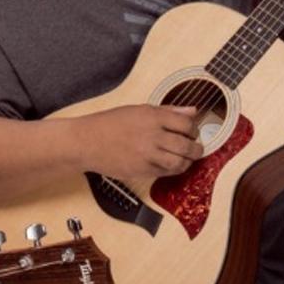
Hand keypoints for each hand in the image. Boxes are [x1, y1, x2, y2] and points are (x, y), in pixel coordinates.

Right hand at [75, 104, 202, 180]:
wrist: (86, 142)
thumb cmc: (109, 123)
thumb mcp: (138, 109)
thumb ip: (167, 111)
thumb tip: (191, 111)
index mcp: (152, 117)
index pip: (187, 124)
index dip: (194, 130)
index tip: (192, 132)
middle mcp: (152, 135)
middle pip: (187, 145)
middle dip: (196, 149)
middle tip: (196, 148)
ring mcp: (147, 155)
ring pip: (180, 163)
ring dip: (187, 162)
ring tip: (186, 159)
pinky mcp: (142, 170)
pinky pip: (166, 173)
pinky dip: (173, 170)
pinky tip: (170, 164)